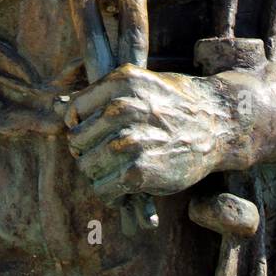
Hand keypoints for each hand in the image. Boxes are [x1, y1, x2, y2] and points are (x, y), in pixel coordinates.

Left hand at [64, 65, 258, 202]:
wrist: (218, 124)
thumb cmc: (177, 104)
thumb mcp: (142, 84)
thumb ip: (103, 95)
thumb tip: (57, 110)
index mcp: (121, 81)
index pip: (74, 112)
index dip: (80, 128)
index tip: (94, 137)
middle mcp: (123, 107)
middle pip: (77, 142)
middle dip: (89, 154)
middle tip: (109, 159)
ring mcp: (130, 140)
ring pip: (87, 167)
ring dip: (99, 175)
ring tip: (118, 173)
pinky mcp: (139, 171)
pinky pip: (103, 189)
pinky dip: (110, 194)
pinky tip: (125, 189)